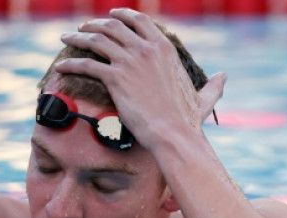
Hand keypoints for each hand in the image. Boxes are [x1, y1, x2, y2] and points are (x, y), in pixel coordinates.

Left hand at [55, 9, 225, 148]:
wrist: (173, 134)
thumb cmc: (187, 121)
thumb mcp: (203, 98)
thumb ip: (213, 85)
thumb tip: (224, 76)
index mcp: (164, 48)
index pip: (139, 20)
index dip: (122, 15)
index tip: (111, 16)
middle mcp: (146, 49)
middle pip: (112, 26)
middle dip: (94, 24)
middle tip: (83, 28)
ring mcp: (129, 61)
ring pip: (96, 40)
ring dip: (78, 37)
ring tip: (67, 39)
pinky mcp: (114, 78)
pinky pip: (87, 63)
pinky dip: (72, 62)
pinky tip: (62, 65)